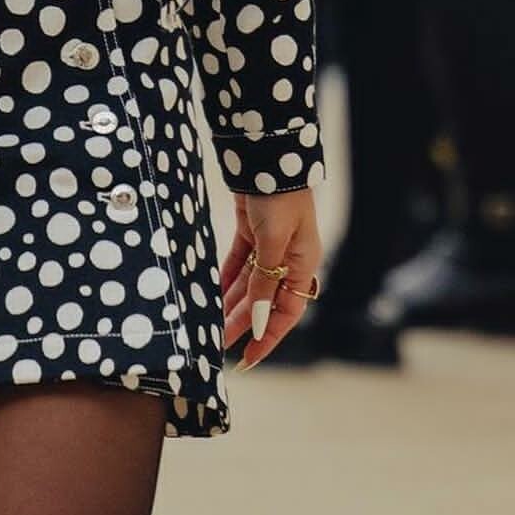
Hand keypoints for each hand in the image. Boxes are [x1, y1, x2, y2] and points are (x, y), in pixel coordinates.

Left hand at [219, 187, 322, 369]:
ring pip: (248, 285)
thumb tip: (260, 320)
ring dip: (230, 305)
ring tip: (210, 325)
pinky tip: (211, 294)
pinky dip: (225, 280)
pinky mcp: (251, 233)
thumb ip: (265, 281)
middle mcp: (288, 260)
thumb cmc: (280, 197)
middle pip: (263, 302)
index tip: (248, 358)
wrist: (268, 156)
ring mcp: (269, 246)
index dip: (268, 337)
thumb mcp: (273, 242)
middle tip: (216, 344)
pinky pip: (237, 265)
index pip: (287, 313)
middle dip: (241, 324)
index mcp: (304, 265)